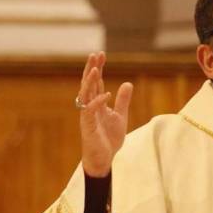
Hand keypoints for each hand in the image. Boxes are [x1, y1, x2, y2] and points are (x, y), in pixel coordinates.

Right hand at [77, 52, 132, 176]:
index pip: (96, 82)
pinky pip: (90, 111)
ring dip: (89, 82)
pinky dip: (98, 102)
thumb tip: (127, 83)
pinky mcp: (88, 126)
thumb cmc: (109, 138)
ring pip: (85, 95)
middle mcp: (90, 106)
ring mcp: (87, 116)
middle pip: (88, 84)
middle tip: (95, 54)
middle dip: (91, 68)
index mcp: (97, 103)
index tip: (101, 54)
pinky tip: (106, 94)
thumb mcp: (120, 116)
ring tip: (94, 69)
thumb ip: (123, 100)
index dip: (98, 68)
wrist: (104, 158)